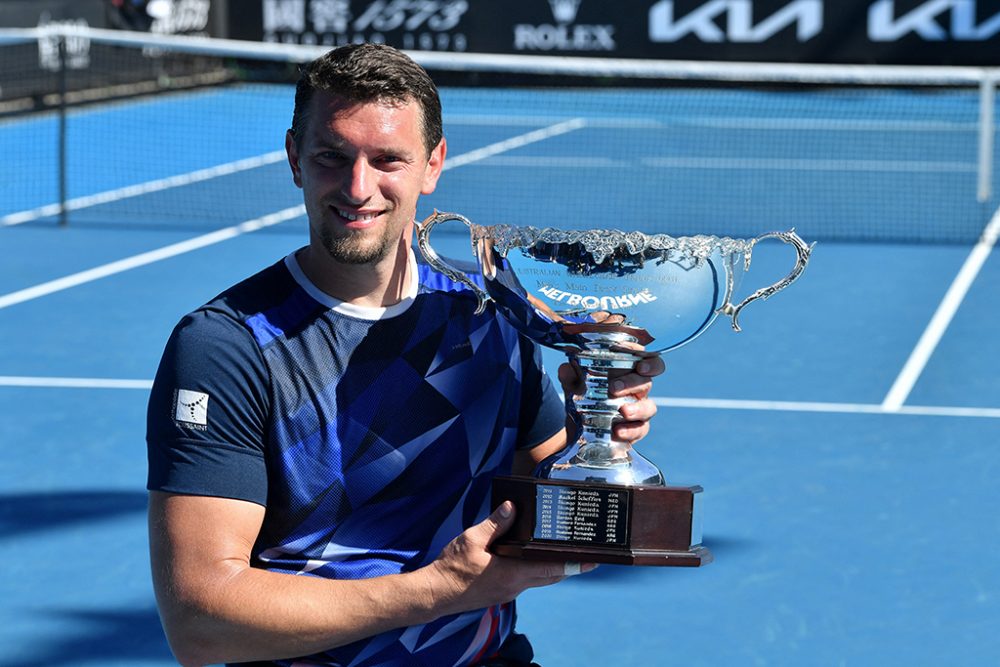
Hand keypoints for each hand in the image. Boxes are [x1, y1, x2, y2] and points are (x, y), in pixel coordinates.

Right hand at [425, 502, 595, 613]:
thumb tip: (512, 507)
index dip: (573, 564)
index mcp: (513, 573)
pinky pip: (526, 580)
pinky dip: (536, 570)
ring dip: (553, 568)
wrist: (435, 593)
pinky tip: (532, 557)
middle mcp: (515, 586)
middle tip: (587, 554)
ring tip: (564, 552)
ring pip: (539, 579)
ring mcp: (508, 591)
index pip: (552, 569)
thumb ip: (494, 523)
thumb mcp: (472, 539)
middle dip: (570, 566)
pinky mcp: (501, 591)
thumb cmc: (452, 568)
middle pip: (551, 576)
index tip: (592, 560)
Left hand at [557, 355, 663, 444]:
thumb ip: (570, 377)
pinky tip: (618, 431)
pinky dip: (631, 431)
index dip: (642, 355)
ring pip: (649, 407)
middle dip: (633, 382)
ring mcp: (638, 410)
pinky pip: (640, 430)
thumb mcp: (573, 386)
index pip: (642, 359)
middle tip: (614, 387)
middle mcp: (636, 389)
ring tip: (623, 411)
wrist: (577, 429)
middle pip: (646, 381)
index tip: (630, 354)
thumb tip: (565, 368)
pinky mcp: (636, 430)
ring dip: (638, 408)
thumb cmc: (583, 397)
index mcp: (627, 372)